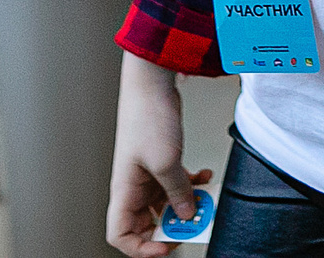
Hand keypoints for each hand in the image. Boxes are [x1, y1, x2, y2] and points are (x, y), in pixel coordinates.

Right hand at [108, 55, 208, 256]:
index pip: (119, 234)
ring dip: (187, 204)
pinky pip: (176, 183)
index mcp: (124, 191)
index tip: (166, 246)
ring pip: (166, 203)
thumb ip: (178, 193)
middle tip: (191, 223)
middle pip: (146, 223)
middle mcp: (133, 186)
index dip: (140, 248)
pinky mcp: (161, 159)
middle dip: (170, 227)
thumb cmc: (147, 116)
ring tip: (204, 199)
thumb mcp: (166, 162)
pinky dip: (192, 183)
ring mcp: (148, 173)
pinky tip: (204, 176)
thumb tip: (188, 215)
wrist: (152, 82)